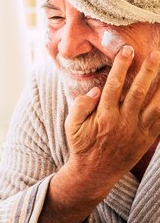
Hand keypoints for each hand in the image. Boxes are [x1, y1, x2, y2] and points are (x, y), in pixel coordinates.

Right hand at [39, 47, 159, 222]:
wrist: (95, 173)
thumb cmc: (82, 146)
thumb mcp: (71, 126)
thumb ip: (80, 106)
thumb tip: (95, 91)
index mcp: (104, 116)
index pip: (114, 85)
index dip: (121, 66)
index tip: (126, 50)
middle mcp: (123, 121)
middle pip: (139, 90)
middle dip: (148, 70)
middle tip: (156, 53)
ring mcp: (138, 130)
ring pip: (155, 104)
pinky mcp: (147, 138)